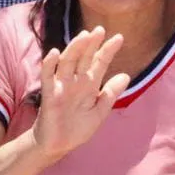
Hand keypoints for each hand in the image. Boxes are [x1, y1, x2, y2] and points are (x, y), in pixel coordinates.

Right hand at [31, 27, 130, 161]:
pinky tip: (54, 53)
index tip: (119, 38)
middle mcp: (76, 81)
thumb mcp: (100, 111)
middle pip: (83, 58)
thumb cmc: (78, 128)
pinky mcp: (50, 95)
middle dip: (91, 44)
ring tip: (84, 36)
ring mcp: (62, 86)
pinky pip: (48, 77)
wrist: (59, 146)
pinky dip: (49, 65)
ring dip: (74, 48)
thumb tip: (126, 75)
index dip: (108, 50)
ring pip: (67, 62)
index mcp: (89, 84)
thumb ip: (110, 94)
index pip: (99, 63)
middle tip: (100, 29)